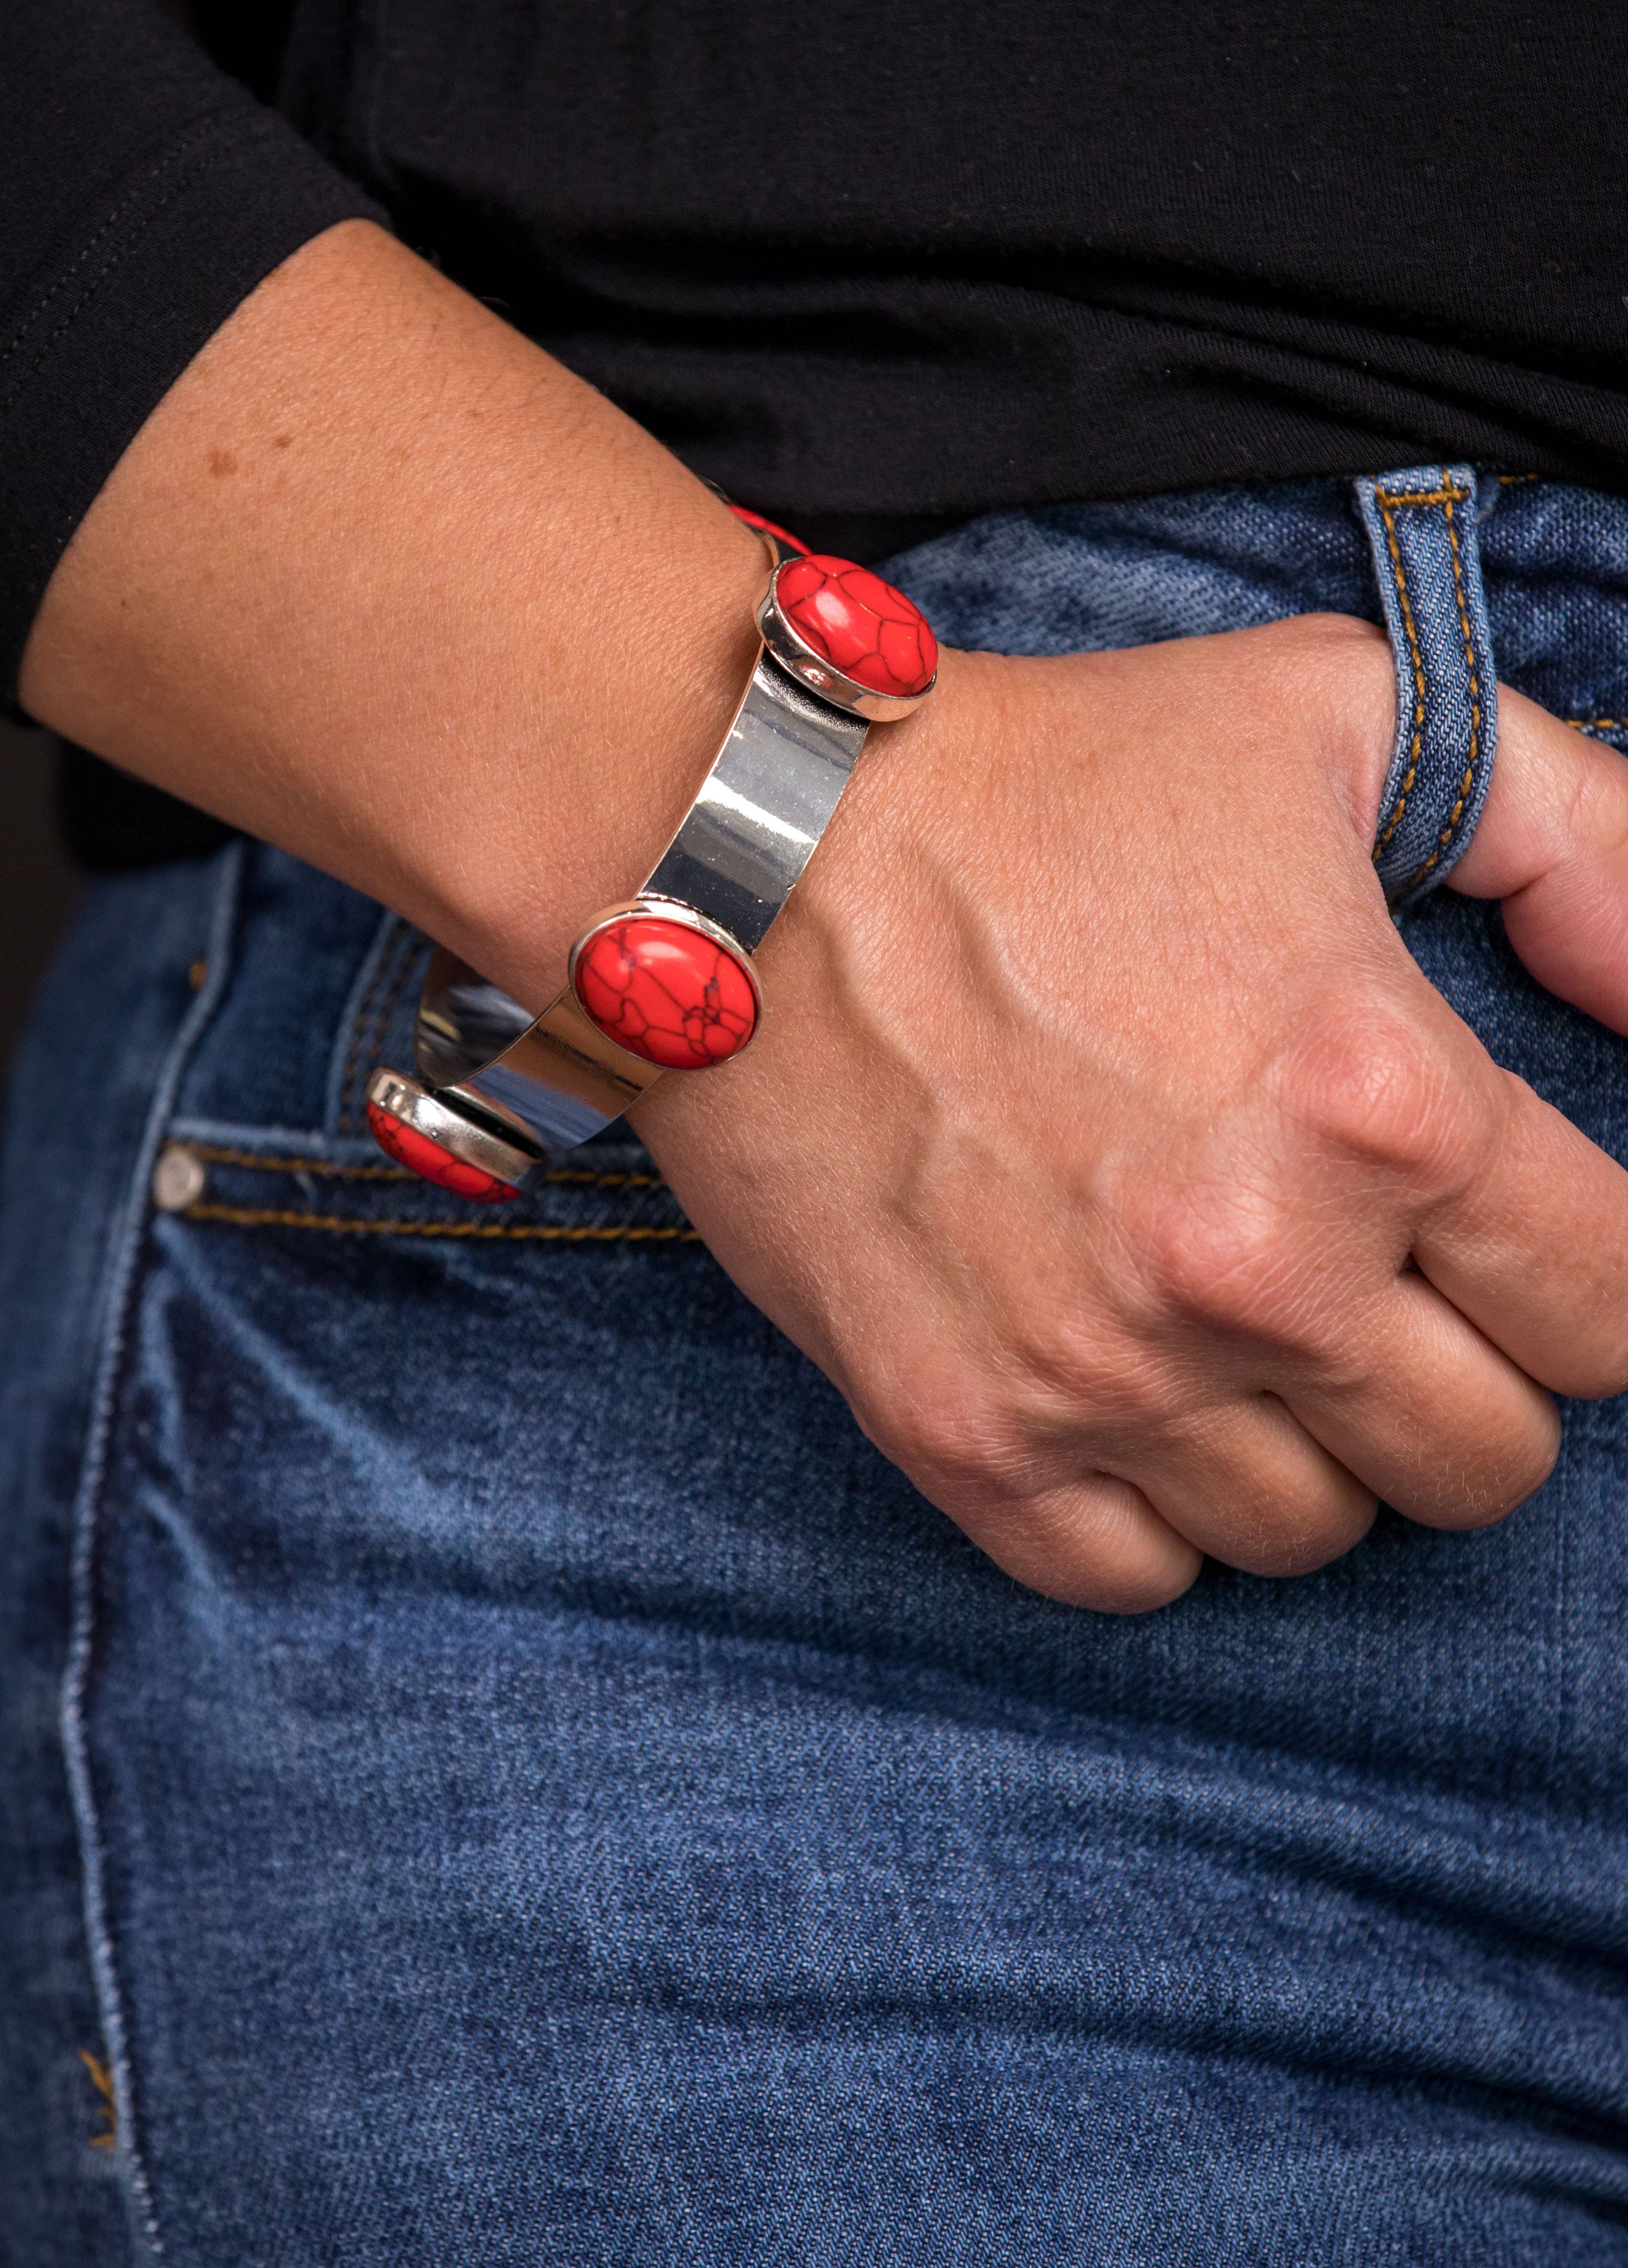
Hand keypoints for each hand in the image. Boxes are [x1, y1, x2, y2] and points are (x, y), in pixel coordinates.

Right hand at [634, 618, 1627, 1609]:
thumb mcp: (1349, 714)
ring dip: (1305, 1438)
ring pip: (1318, 1534)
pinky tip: (1124, 1380)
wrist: (752, 841)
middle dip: (1461, 1369)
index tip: (1511, 1228)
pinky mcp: (959, 1431)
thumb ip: (1583, 835)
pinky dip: (1152, 1504)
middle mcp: (1255, 1270)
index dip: (1580, 1269)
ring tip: (1231, 1312)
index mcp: (1380, 1103)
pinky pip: (1136, 1579)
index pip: (1613, 1312)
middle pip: (1488, 1462)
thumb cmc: (1054, 775)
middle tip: (1372, 1268)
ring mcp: (1099, 1372)